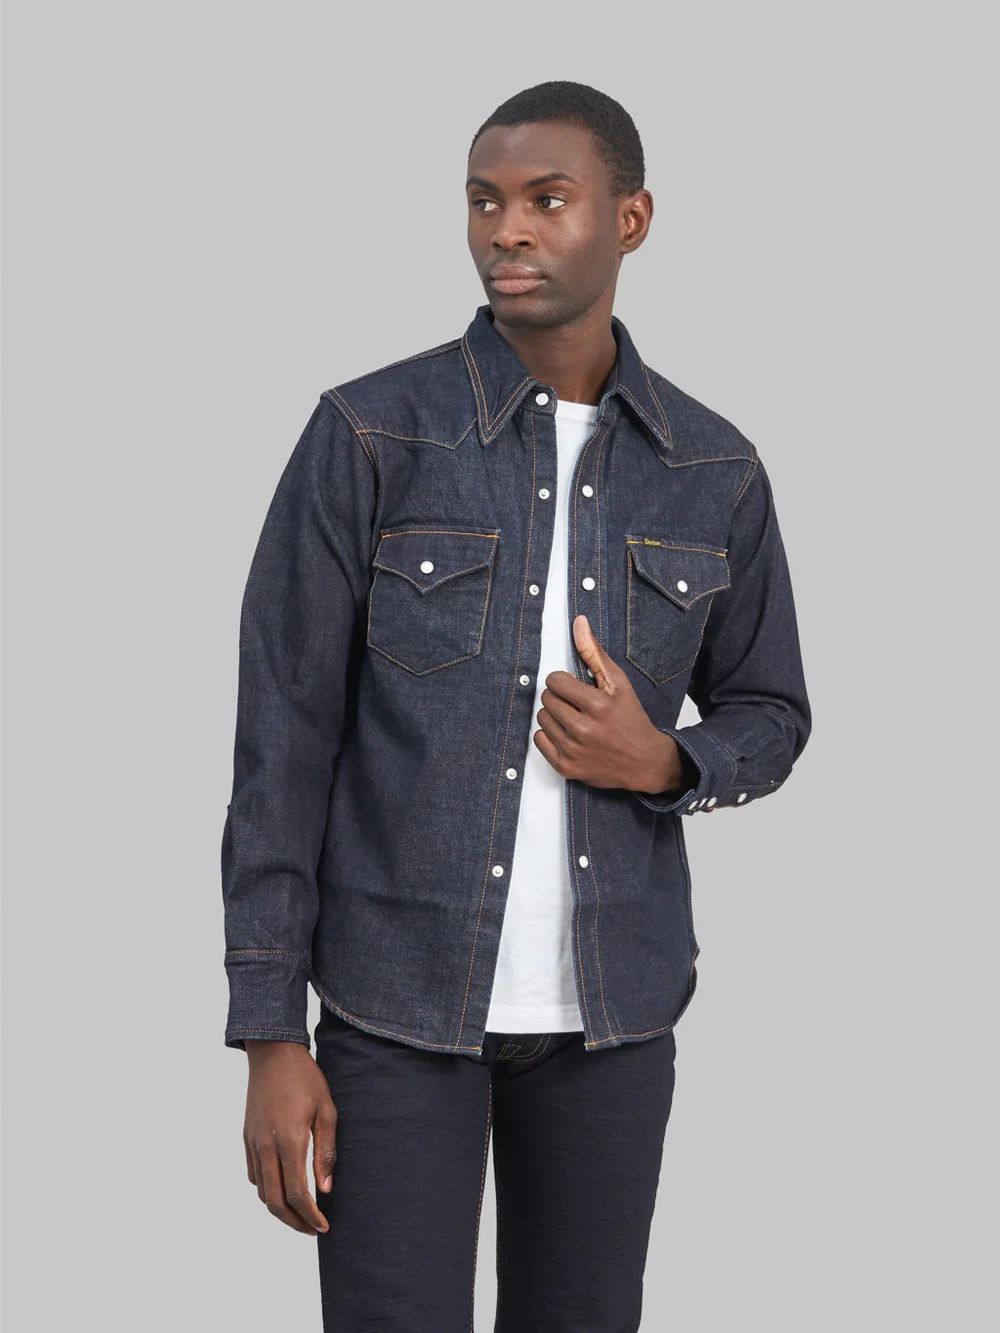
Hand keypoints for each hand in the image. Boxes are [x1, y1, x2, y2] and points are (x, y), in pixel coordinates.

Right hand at [243, 1040, 336, 1234]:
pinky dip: (267, 1190)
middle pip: (275, 1202)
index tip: (324, 1226)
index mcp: (289, 1141)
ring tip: (300, 1214)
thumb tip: (325, 1189)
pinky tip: (282, 1188)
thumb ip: (325, 1152)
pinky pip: (254, 1175)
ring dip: (279, 1209)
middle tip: (312, 1230)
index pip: (297, 1194)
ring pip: (261, 1192)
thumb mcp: (326, 1111)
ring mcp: (252, 1143)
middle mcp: (266, 1147)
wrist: (273, 1054)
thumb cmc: (305, 1079)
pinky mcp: (246, 1138)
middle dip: (294, 1222)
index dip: (310, 1216)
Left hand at [532, 614, 687, 794]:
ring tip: (575, 720)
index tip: (576, 688)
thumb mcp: (618, 683)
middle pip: (546, 699)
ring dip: (555, 716)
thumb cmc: (631, 719)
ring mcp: (573, 750)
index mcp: (598, 705)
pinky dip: (550, 736)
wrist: (644, 762)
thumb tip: (578, 622)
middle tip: (577, 705)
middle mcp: (583, 729)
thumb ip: (594, 652)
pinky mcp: (566, 767)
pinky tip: (568, 735)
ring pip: (542, 718)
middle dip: (560, 698)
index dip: (564, 682)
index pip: (555, 681)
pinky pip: (539, 740)